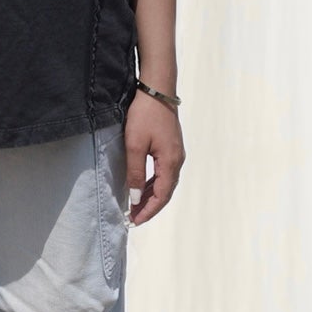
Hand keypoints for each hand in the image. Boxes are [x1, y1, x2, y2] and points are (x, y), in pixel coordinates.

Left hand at [124, 89, 184, 226]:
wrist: (157, 90)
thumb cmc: (144, 116)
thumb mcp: (134, 145)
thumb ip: (136, 173)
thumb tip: (136, 198)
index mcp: (170, 163)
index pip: (161, 196)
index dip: (148, 211)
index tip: (135, 221)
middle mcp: (177, 161)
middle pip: (165, 192)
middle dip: (149, 206)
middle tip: (133, 217)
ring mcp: (176, 153)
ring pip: (165, 183)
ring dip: (151, 196)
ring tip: (136, 206)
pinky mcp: (171, 147)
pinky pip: (164, 172)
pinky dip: (154, 183)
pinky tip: (143, 186)